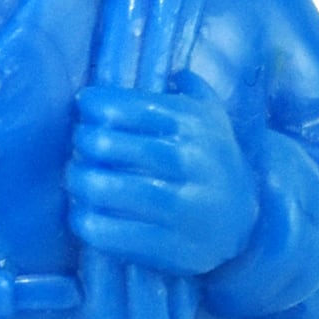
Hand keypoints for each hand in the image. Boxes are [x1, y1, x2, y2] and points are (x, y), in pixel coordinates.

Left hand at [68, 78, 258, 276]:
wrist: (243, 224)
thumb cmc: (211, 162)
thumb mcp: (211, 119)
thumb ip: (191, 89)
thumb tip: (171, 72)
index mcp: (192, 125)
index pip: (127, 107)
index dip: (95, 106)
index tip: (85, 110)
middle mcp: (188, 162)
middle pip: (109, 145)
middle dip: (83, 144)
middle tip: (78, 149)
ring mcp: (180, 207)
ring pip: (108, 189)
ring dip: (79, 182)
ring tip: (75, 180)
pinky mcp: (170, 246)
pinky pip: (113, 233)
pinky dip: (87, 222)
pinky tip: (81, 214)